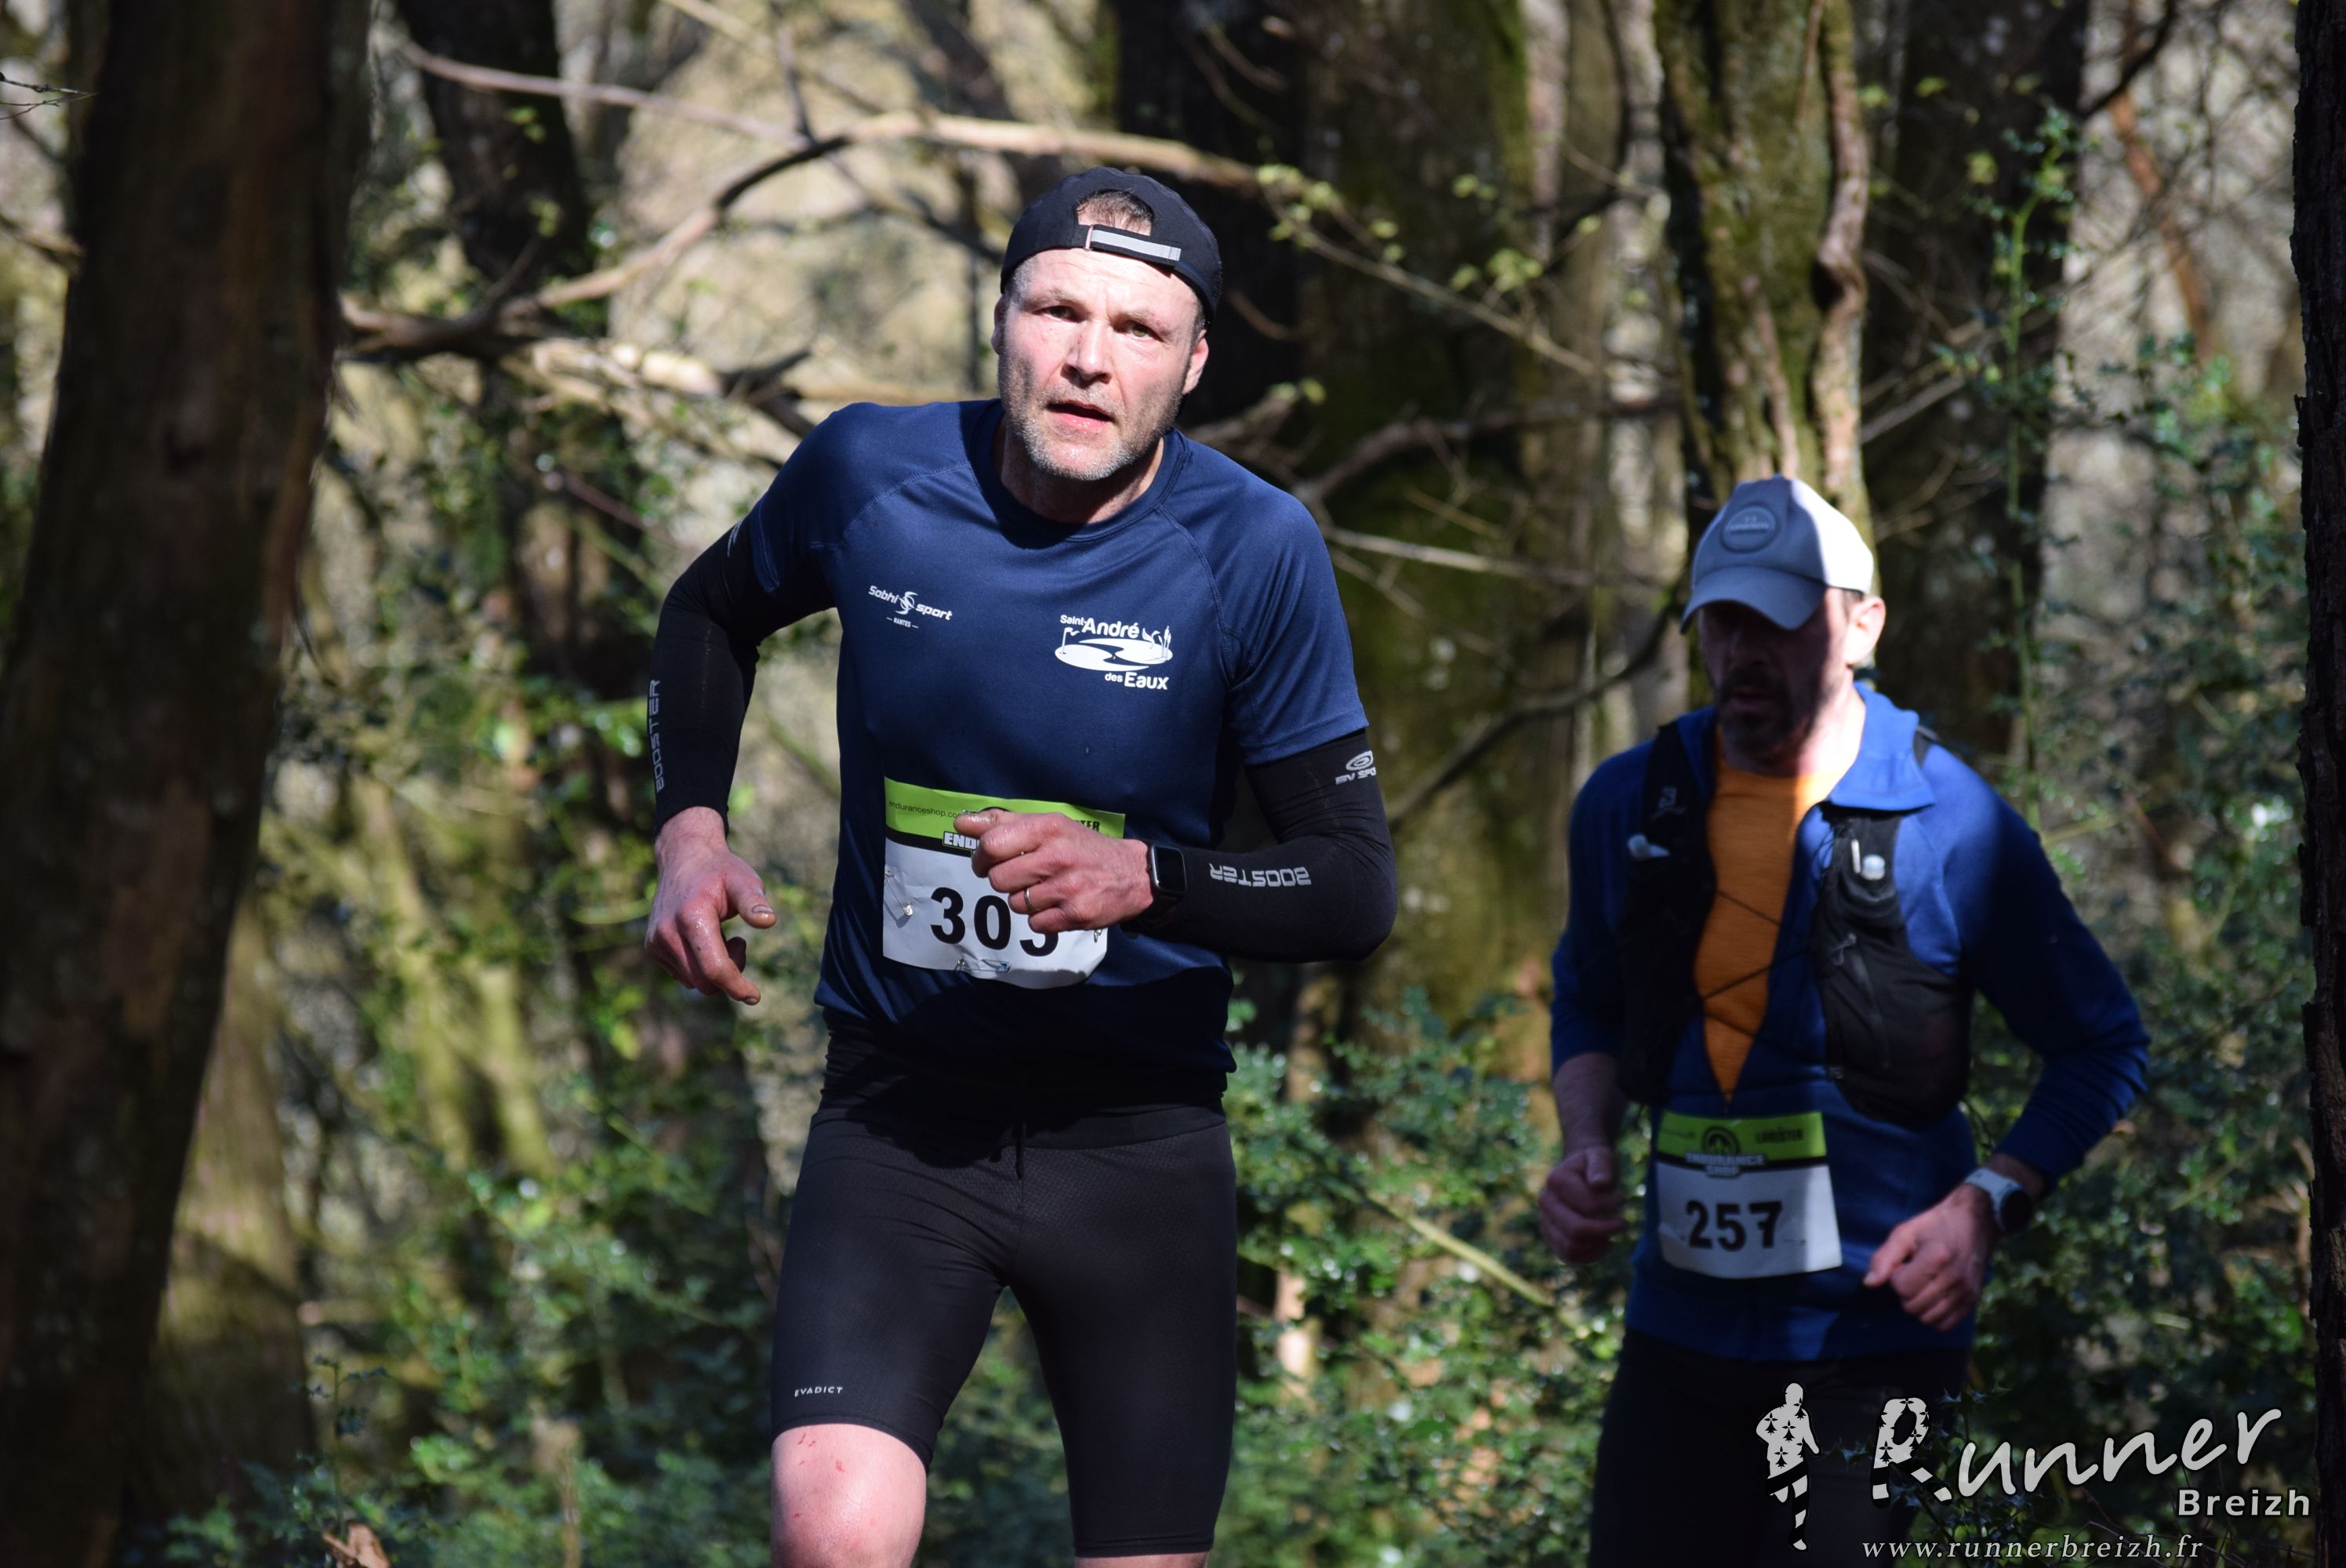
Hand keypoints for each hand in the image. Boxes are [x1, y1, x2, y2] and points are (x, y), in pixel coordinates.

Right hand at [645, 807, 776, 1004]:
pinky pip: (683, 975)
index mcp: (692, 917)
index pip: (715, 969)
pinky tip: (705, 939)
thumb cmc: (720, 871)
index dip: (737, 986)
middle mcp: (667, 933)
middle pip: (704, 982)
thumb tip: (767, 921)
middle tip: (740, 943)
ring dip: (714, 970)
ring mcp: (656, 942)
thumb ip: (754, 901)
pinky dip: (699, 966)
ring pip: (693, 981)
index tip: (754, 996)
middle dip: (729, 974)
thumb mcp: (743, 879)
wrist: (684, 858)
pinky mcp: (652, 948)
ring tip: (722, 936)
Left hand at [956, 809, 1152, 932]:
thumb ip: (1003, 823)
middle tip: (1022, 876)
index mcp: (1047, 829)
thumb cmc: (1082, 847)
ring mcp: (1067, 887)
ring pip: (1015, 904)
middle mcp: (1056, 856)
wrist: (1133, 874)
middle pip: (998, 879)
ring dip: (1024, 900)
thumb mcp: (1048, 826)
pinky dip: (1042, 917)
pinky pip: (1035, 923)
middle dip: (1005, 880)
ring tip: (1047, 889)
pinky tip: (1058, 904)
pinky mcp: (1075, 914)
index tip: (986, 861)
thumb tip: (961, 822)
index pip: (992, 844)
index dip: (980, 856)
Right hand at [1537, 1145, 1627, 1263]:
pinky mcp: (1552, 1238)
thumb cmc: (1594, 1165)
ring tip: (1612, 1235)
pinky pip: (1569, 1257)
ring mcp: (1545, 1222)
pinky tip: (1605, 1244)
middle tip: (1623, 1223)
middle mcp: (1545, 1202)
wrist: (1580, 1174)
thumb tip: (1600, 1184)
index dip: (1610, 1205)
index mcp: (1555, 1180)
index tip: (1622, 1198)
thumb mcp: (1601, 1156)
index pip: (1587, 1206)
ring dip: (1597, 1244)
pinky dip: (1590, 1256)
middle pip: (1575, 1230)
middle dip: (1605, 1230)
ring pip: (1570, 1248)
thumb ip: (1601, 1165)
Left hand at [1863, 1185, 1996, 1330]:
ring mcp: (1966, 1292)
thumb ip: (1884, 1258)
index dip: (1896, 1277)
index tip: (1905, 1264)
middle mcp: (1954, 1278)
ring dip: (1918, 1305)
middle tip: (1914, 1274)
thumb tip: (1869, 1284)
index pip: (1902, 1288)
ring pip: (1927, 1319)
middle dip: (1905, 1292)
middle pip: (1912, 1306)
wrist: (1975, 1223)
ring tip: (1924, 1285)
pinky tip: (1933, 1297)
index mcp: (1937, 1257)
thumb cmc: (1935, 1226)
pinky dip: (1934, 1316)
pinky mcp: (1973, 1300)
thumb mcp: (1905, 1232)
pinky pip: (1945, 1325)